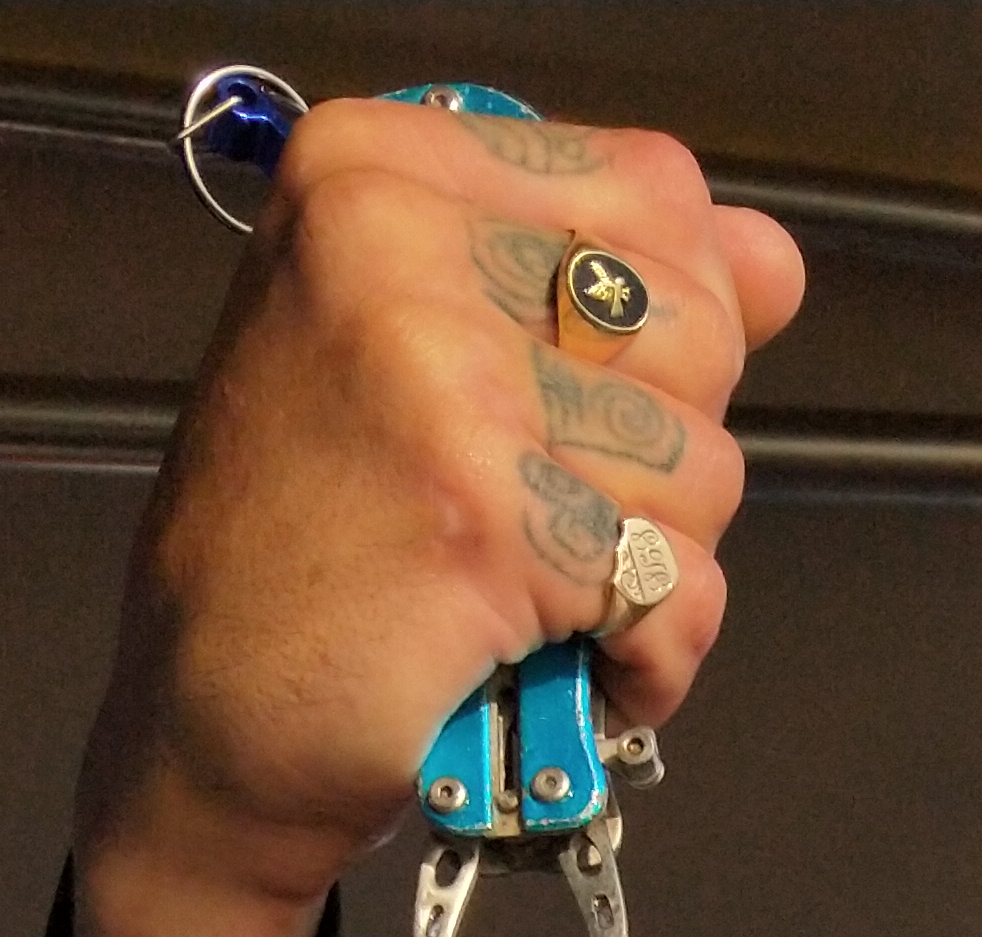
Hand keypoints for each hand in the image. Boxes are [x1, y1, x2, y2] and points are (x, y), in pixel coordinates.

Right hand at [73, 92, 803, 936]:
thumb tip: (772, 261)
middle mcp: (394, 239)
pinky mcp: (487, 518)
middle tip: (546, 516)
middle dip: (663, 458)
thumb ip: (606, 287)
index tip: (575, 403)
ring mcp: (440, 375)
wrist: (208, 723)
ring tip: (538, 597)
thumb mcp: (434, 358)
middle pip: (699, 328)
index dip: (672, 328)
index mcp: (376, 168)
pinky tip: (558, 667)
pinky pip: (674, 588)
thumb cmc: (321, 549)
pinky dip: (644, 661)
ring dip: (650, 570)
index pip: (658, 191)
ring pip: (703, 465)